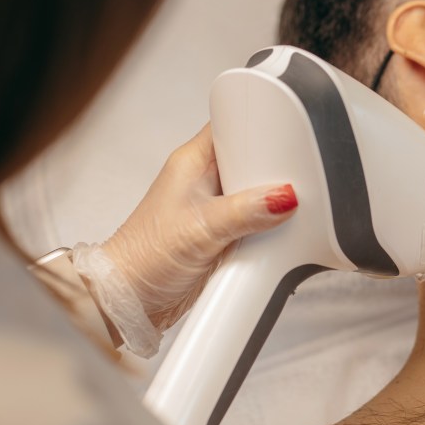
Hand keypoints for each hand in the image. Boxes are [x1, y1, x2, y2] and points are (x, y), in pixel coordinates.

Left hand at [100, 124, 296, 329]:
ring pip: (257, 191)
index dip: (261, 128)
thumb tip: (284, 197)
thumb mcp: (202, 230)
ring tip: (286, 211)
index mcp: (193, 161)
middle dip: (273, 170)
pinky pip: (256, 219)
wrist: (131, 299)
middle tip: (292, 183)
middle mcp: (203, 179)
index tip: (288, 139)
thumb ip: (247, 211)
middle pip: (252, 159)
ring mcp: (215, 206)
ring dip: (272, 202)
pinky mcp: (223, 232)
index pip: (233, 125)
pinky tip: (275, 233)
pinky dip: (268, 226)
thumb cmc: (143, 257)